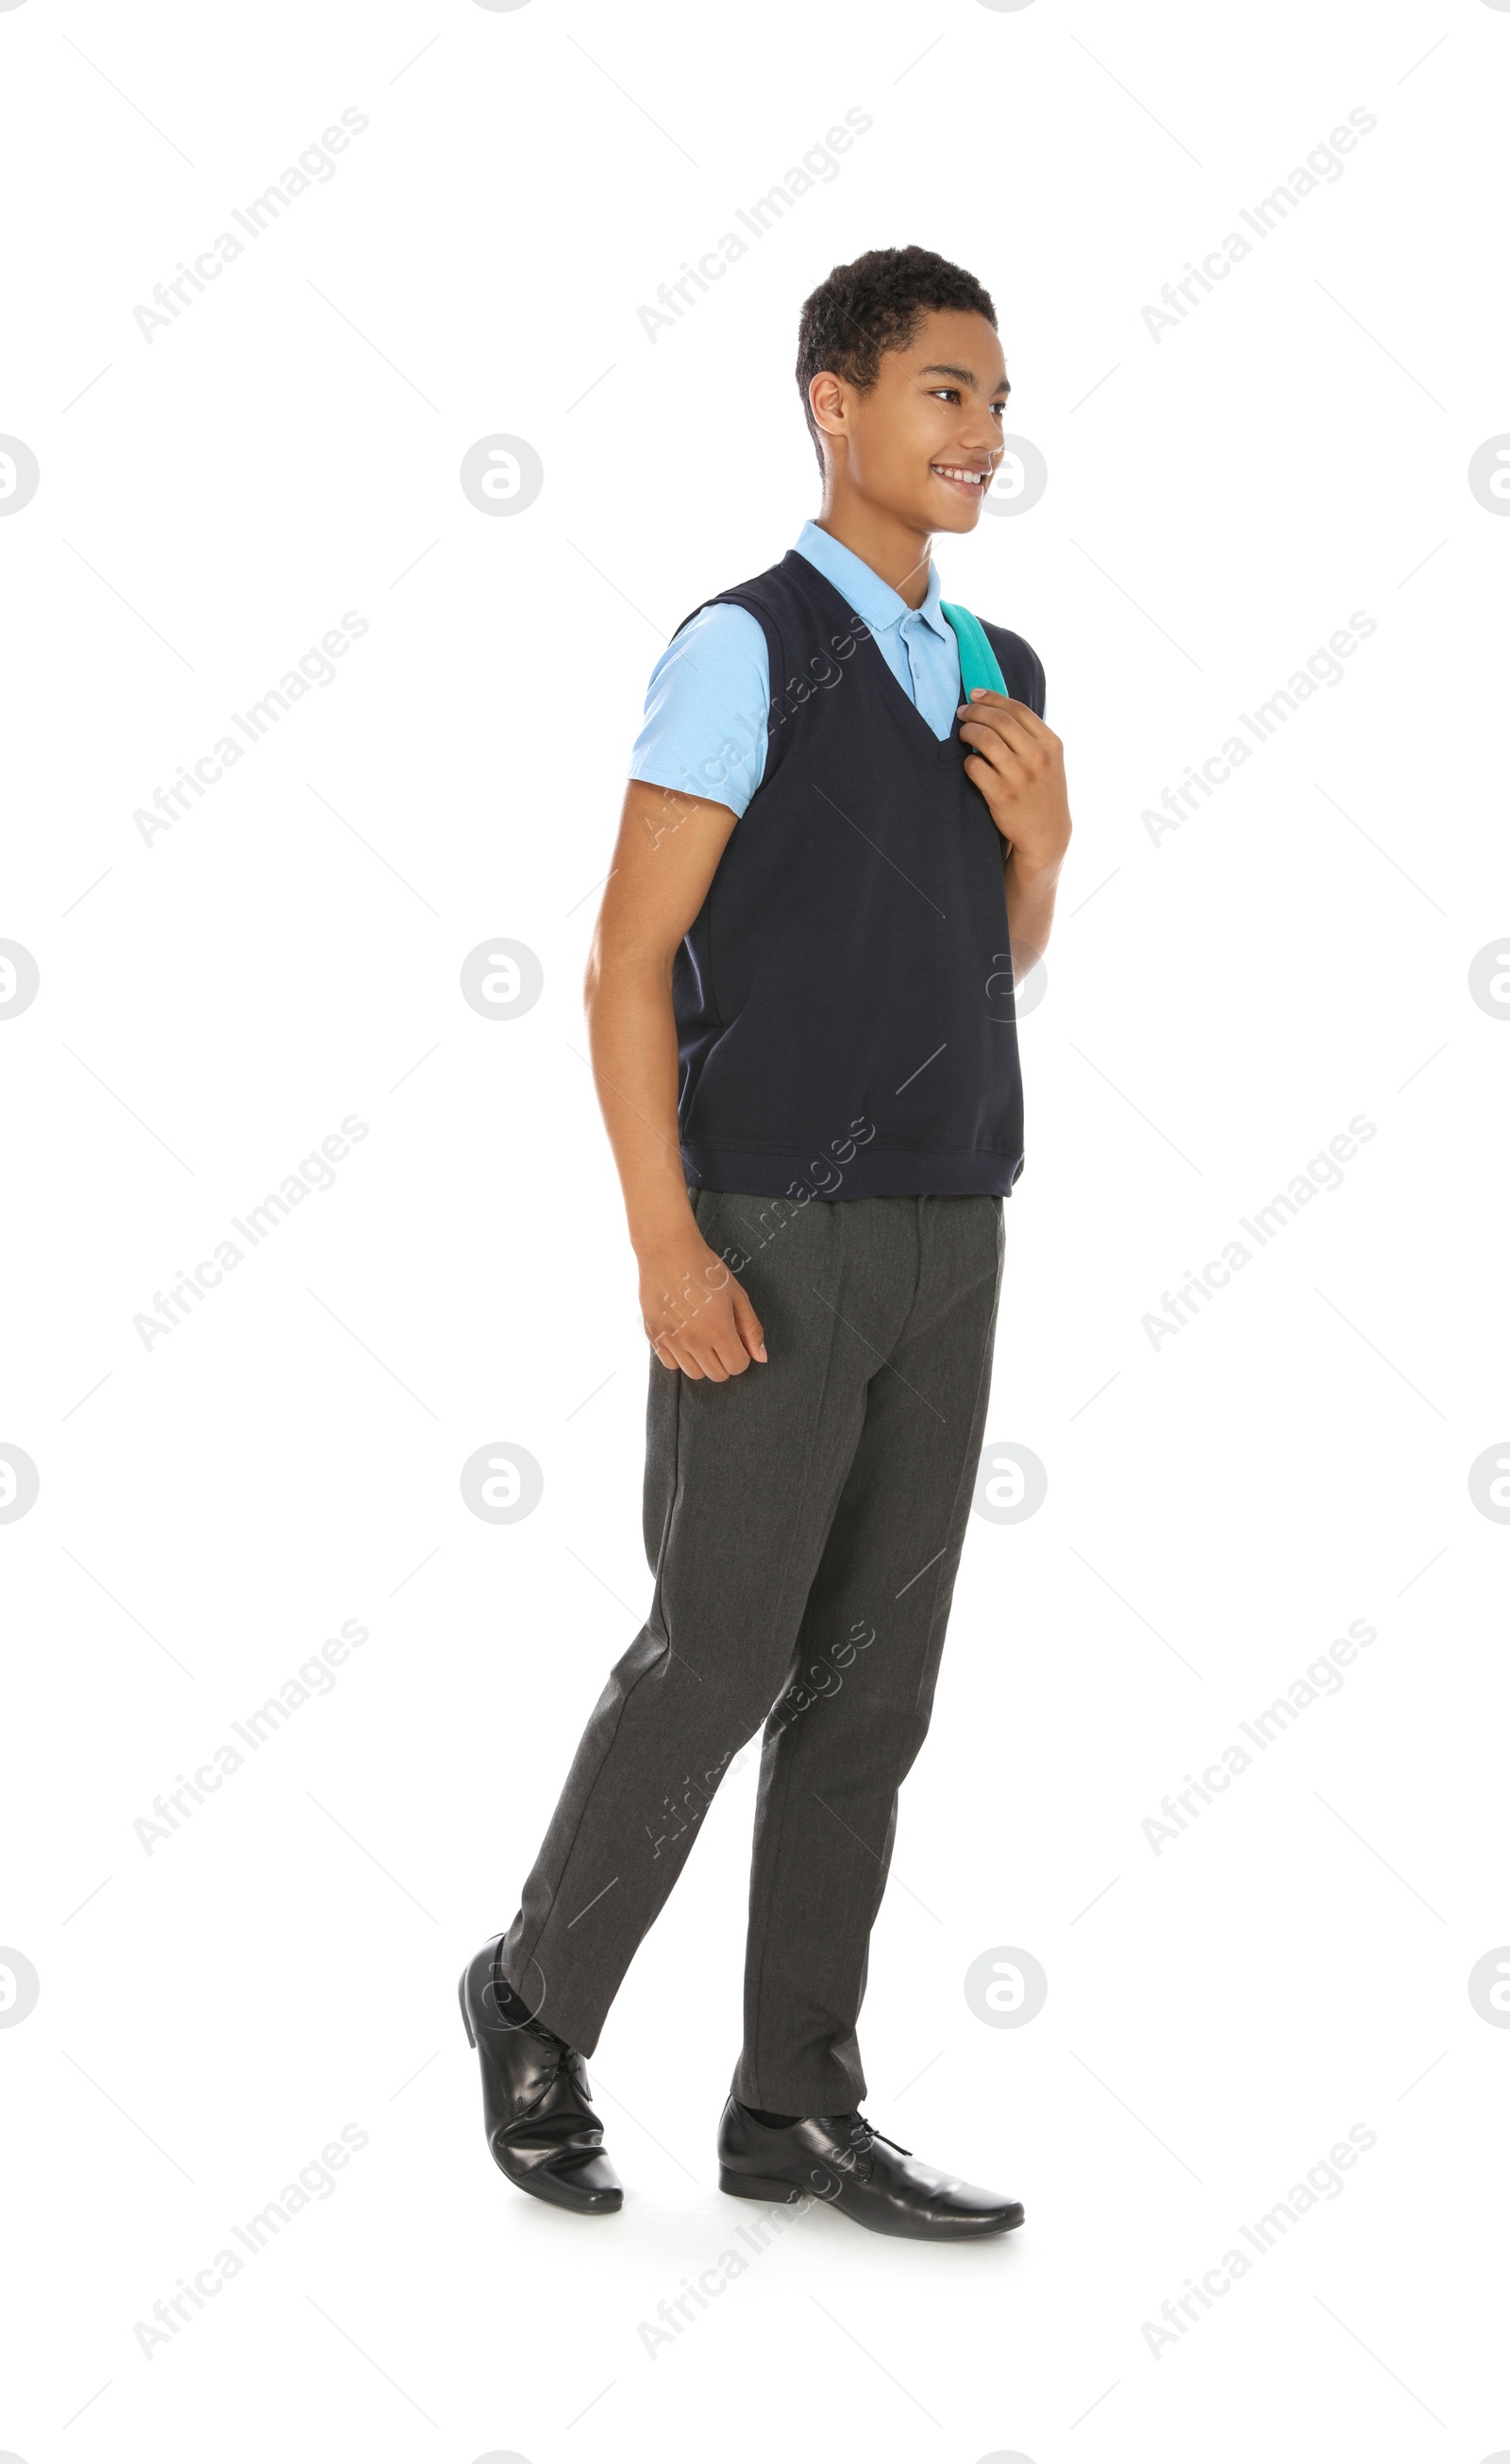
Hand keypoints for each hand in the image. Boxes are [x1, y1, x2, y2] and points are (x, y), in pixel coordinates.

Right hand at [637, 1233, 766, 1379]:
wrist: (668, 1251)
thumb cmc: (706, 1269)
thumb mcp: (737, 1295)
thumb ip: (751, 1328)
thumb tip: (761, 1357)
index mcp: (718, 1330)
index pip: (737, 1367)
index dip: (742, 1356)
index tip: (737, 1341)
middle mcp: (694, 1341)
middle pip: (717, 1375)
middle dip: (725, 1361)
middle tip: (722, 1339)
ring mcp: (672, 1340)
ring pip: (693, 1374)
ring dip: (703, 1362)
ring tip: (703, 1338)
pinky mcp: (654, 1335)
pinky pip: (670, 1364)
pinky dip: (680, 1358)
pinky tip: (684, 1337)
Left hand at [957, 690, 1071, 873]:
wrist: (1046, 834)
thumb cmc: (1043, 793)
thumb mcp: (1049, 761)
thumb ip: (1030, 736)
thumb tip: (996, 709)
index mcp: (1051, 744)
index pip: (1017, 709)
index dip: (992, 698)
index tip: (975, 695)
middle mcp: (1037, 757)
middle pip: (998, 720)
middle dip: (974, 712)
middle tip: (962, 713)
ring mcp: (1019, 776)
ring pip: (984, 738)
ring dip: (968, 731)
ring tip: (963, 733)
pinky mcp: (1001, 794)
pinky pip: (974, 766)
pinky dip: (968, 760)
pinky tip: (970, 762)